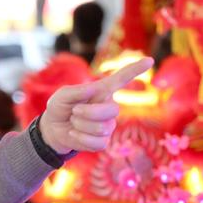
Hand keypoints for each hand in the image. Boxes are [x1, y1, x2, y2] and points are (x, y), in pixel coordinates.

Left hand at [38, 57, 153, 153]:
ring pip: (102, 128)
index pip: (121, 79)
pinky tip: (74, 134)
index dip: (135, 70)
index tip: (149, 60)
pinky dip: (80, 139)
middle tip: (74, 111)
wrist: (53, 129)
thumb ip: (75, 91)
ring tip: (73, 122)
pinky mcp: (103, 141)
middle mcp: (108, 107)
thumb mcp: (61, 95)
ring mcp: (108, 125)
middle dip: (89, 113)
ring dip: (81, 125)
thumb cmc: (59, 108)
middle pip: (112, 110)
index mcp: (101, 91)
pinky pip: (97, 142)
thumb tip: (94, 88)